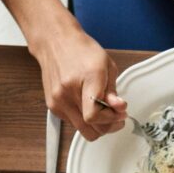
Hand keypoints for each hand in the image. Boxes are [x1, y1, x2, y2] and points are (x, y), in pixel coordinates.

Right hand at [35, 25, 126, 140]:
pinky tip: (88, 106)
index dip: (111, 119)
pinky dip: (84, 120)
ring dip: (96, 126)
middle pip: (90, 128)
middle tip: (116, 117)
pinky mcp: (53, 106)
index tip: (120, 114)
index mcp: (86, 80)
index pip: (94, 115)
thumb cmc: (81, 50)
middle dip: (108, 126)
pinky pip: (73, 123)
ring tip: (103, 112)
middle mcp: (68, 93)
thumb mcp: (106, 65)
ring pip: (82, 129)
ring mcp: (58, 101)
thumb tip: (119, 109)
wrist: (55, 42)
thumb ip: (113, 90)